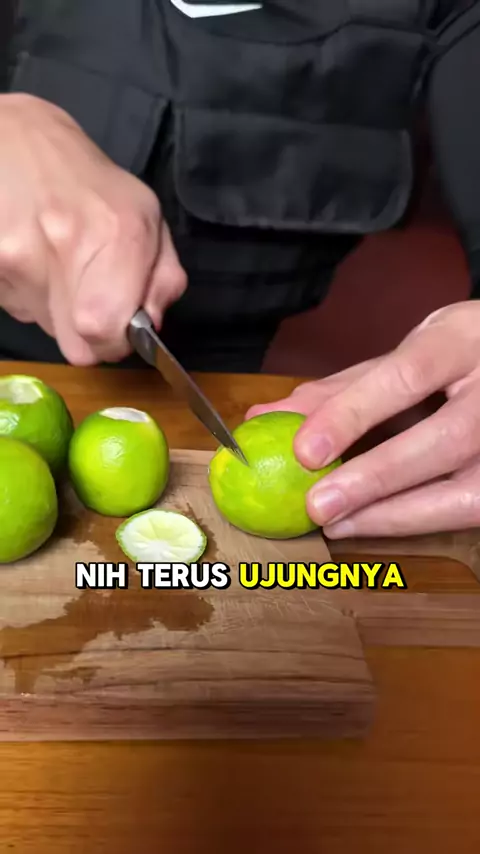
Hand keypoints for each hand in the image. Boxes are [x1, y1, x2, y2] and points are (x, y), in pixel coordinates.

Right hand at [0, 93, 186, 364]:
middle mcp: (63, 246)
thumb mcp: (146, 217)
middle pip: (76, 349)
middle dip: (90, 336)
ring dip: (59, 309)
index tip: (120, 327)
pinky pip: (19, 307)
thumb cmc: (89, 181)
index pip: (106, 334)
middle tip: (93, 301)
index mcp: (116, 234)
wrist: (13, 140)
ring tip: (59, 263)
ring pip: (47, 328)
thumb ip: (162, 278)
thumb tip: (149, 326)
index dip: (116, 341)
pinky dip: (31, 293)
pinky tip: (34, 256)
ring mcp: (15, 256)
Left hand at [247, 301, 479, 537]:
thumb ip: (343, 388)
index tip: (304, 449)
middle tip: (318, 504)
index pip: (408, 375)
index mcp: (462, 341)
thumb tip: (266, 417)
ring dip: (393, 513)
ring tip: (336, 523)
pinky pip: (467, 509)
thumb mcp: (404, 355)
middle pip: (445, 439)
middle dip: (376, 476)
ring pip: (465, 491)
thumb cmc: (453, 359)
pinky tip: (367, 524)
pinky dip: (413, 522)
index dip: (354, 413)